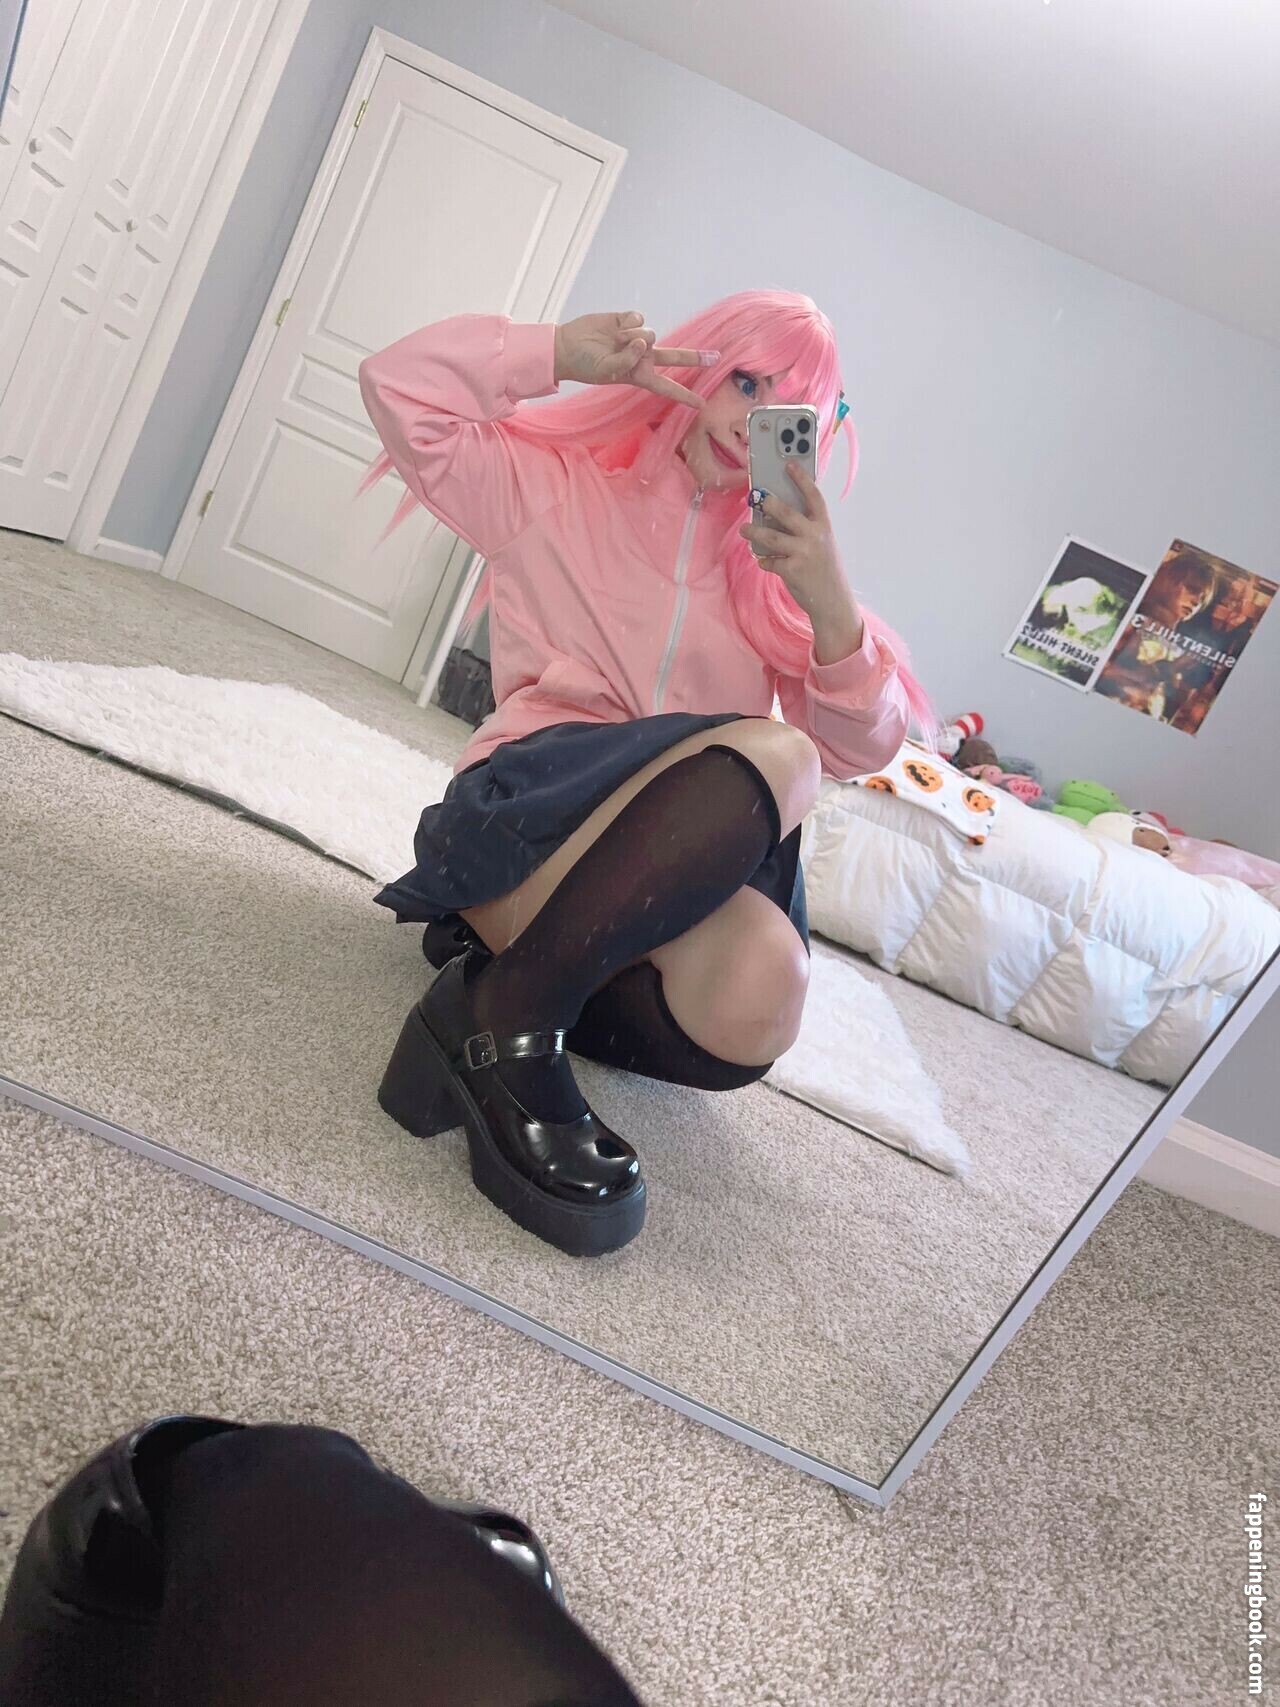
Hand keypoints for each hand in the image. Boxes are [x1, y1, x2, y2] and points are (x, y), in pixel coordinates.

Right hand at [553, 311, 714, 407]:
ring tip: (615, 340)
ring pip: (650, 333)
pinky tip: (615, 327)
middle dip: (695, 358)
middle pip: (674, 357)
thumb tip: (643, 341)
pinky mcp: (628, 320)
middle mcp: (642, 357)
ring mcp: (636, 338)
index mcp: (639, 375)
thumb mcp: (607, 370)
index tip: (702, 404)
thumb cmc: (585, 365)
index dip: (685, 396)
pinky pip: (638, 318)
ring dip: (632, 336)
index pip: (667, 387)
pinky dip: (627, 322)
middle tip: (715, 357)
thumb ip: (628, 359)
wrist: (568, 345)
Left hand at [740, 463, 864, 660]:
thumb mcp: (821, 544)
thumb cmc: (824, 568)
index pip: (813, 496)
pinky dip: (764, 560)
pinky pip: (769, 560)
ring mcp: (803, 553)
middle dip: (768, 503)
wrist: (832, 600)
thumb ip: (805, 529)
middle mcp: (815, 536)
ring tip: (745, 529)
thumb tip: (775, 515)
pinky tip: (764, 561)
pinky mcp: (792, 570)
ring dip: (754, 532)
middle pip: (786, 512)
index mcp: (824, 525)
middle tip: (755, 497)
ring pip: (771, 537)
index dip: (801, 478)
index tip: (789, 464)